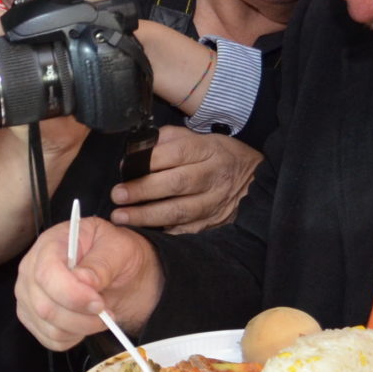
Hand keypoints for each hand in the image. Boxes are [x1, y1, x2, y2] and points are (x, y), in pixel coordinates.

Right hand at [14, 214, 160, 350]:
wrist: (119, 272)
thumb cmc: (116, 255)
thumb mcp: (119, 249)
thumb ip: (102, 263)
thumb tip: (84, 281)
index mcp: (51, 244)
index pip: (46, 273)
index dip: (71, 294)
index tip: (99, 303)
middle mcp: (31, 269)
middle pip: (45, 306)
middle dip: (82, 317)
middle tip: (107, 312)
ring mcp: (28, 295)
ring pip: (49, 327)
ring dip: (82, 328)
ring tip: (101, 316)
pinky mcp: (32, 317)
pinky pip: (50, 339)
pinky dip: (73, 338)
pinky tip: (85, 323)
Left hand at [110, 128, 261, 233]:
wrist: (254, 181)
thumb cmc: (218, 156)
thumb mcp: (200, 138)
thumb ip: (169, 139)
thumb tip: (137, 149)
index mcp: (209, 150)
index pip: (177, 153)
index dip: (149, 161)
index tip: (125, 167)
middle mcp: (213, 176)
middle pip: (177, 184)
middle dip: (143, 190)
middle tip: (118, 195)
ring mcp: (214, 203)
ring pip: (179, 211)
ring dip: (147, 216)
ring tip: (121, 217)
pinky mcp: (212, 223)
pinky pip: (185, 230)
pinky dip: (163, 233)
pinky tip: (143, 233)